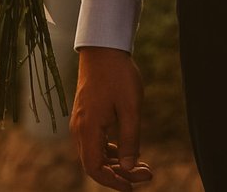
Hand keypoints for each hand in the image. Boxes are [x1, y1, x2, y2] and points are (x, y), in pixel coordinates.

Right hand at [72, 47, 152, 189]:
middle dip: (119, 175)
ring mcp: (80, 122)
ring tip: (142, 165)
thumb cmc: (118, 75)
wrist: (103, 48)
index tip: (135, 185)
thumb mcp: (131, 109)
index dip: (113, 182)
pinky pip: (93, 142)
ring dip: (115, 164)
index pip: (94, 169)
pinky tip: (127, 149)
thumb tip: (128, 169)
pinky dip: (109, 152)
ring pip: (93, 155)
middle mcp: (79, 128)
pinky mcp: (85, 115)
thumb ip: (130, 141)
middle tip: (147, 173)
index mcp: (88, 128)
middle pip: (93, 165)